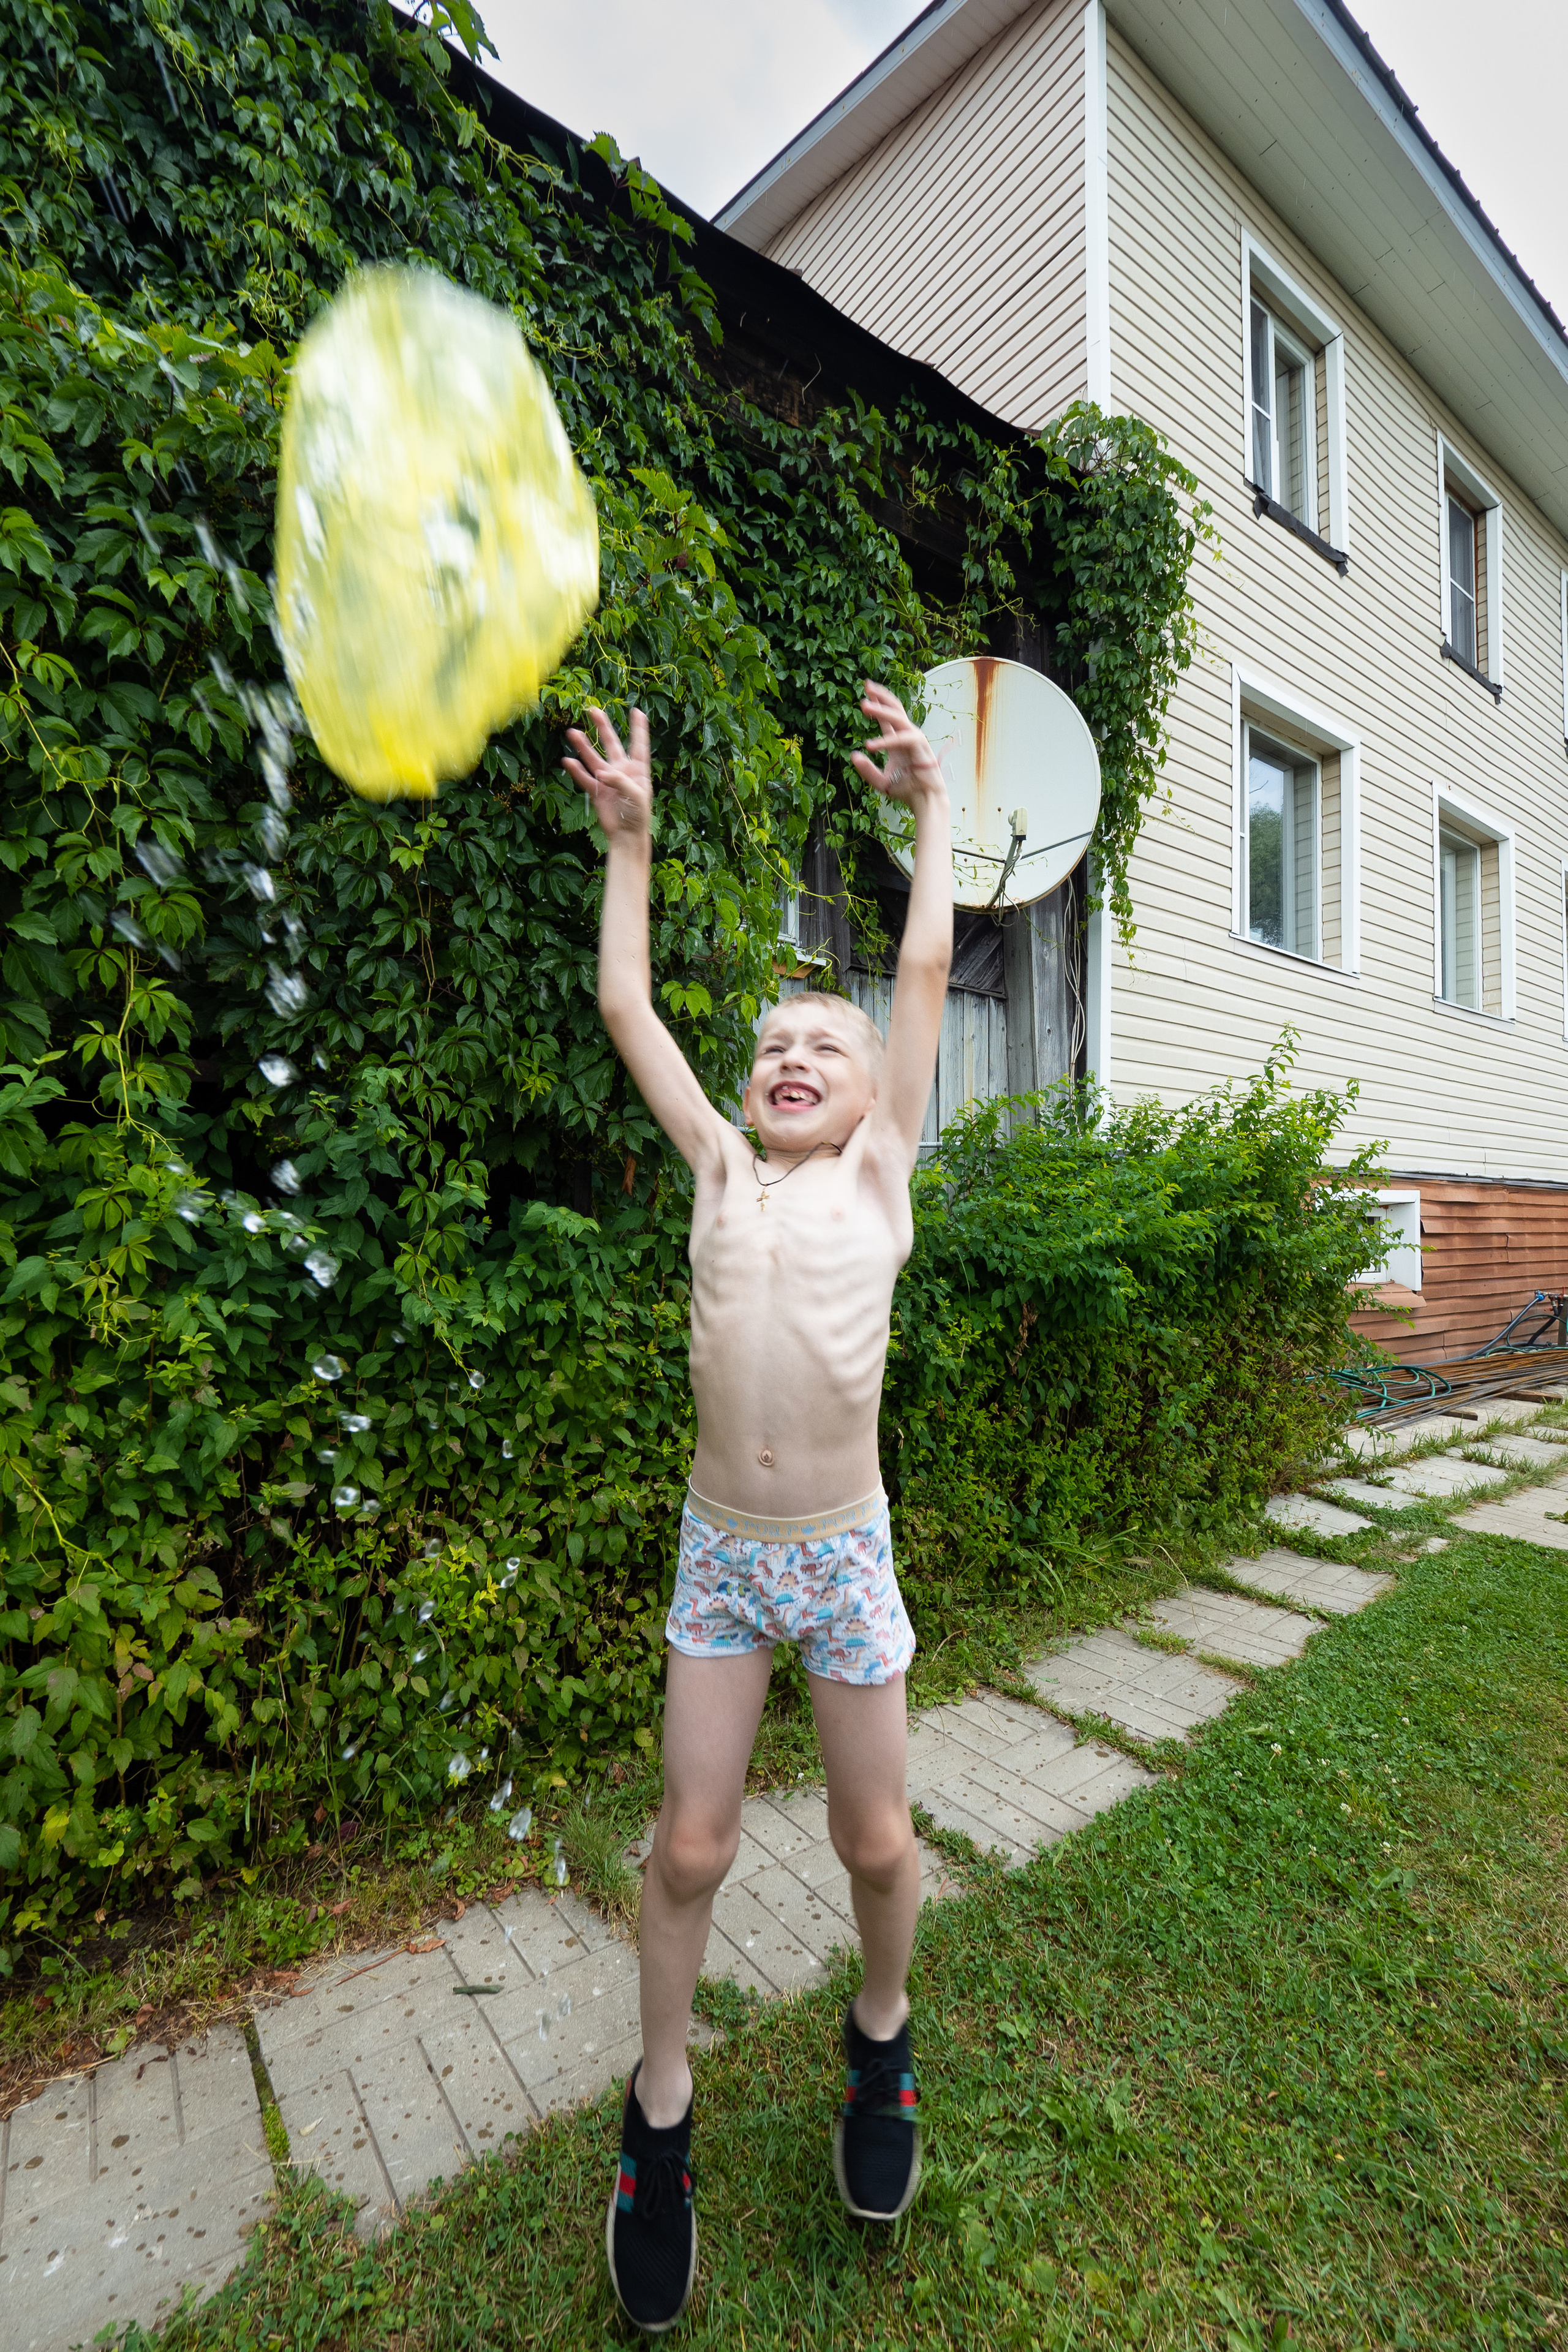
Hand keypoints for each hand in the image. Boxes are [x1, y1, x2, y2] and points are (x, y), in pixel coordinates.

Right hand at [563, 705, 651, 841]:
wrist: (626, 836)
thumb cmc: (638, 816)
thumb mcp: (636, 796)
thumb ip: (620, 781)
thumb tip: (601, 773)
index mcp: (638, 770)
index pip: (639, 744)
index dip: (638, 728)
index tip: (638, 711)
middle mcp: (622, 771)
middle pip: (612, 744)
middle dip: (603, 727)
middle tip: (594, 710)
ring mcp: (607, 780)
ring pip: (594, 758)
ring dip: (583, 746)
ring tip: (572, 732)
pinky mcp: (596, 791)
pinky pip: (584, 778)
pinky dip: (576, 770)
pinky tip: (568, 761)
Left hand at [849, 681, 947, 807]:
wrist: (924, 801)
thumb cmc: (906, 790)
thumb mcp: (880, 781)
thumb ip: (867, 770)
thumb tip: (852, 755)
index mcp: (897, 741)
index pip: (887, 717)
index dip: (878, 702)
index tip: (866, 690)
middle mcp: (907, 736)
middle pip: (895, 708)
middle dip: (881, 696)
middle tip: (866, 685)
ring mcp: (915, 740)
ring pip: (898, 718)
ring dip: (881, 711)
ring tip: (864, 706)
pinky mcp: (921, 747)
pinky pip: (902, 739)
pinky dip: (886, 741)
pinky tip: (870, 746)